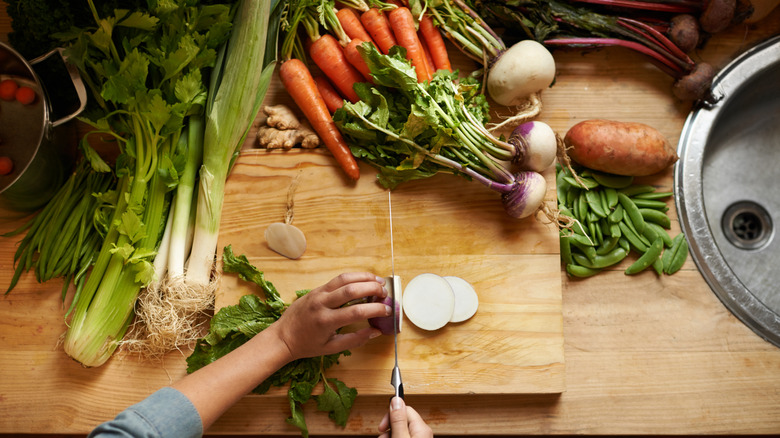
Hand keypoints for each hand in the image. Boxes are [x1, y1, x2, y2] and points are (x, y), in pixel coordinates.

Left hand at [271, 272, 388, 359]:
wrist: (282, 337)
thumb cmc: (307, 345)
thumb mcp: (332, 348)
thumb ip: (355, 339)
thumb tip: (376, 332)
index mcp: (326, 321)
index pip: (356, 311)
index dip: (375, 309)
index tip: (387, 310)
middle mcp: (322, 304)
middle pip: (352, 289)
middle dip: (372, 288)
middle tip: (385, 293)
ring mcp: (318, 293)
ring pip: (345, 279)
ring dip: (364, 277)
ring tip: (379, 281)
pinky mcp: (316, 289)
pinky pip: (337, 279)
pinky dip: (353, 277)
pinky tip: (364, 280)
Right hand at [378, 397, 432, 437]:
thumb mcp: (400, 437)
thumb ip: (398, 420)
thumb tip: (396, 400)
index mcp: (421, 427)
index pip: (404, 409)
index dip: (391, 415)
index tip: (382, 425)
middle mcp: (422, 432)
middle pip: (402, 420)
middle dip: (389, 427)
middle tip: (383, 436)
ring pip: (401, 430)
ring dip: (390, 434)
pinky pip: (404, 436)